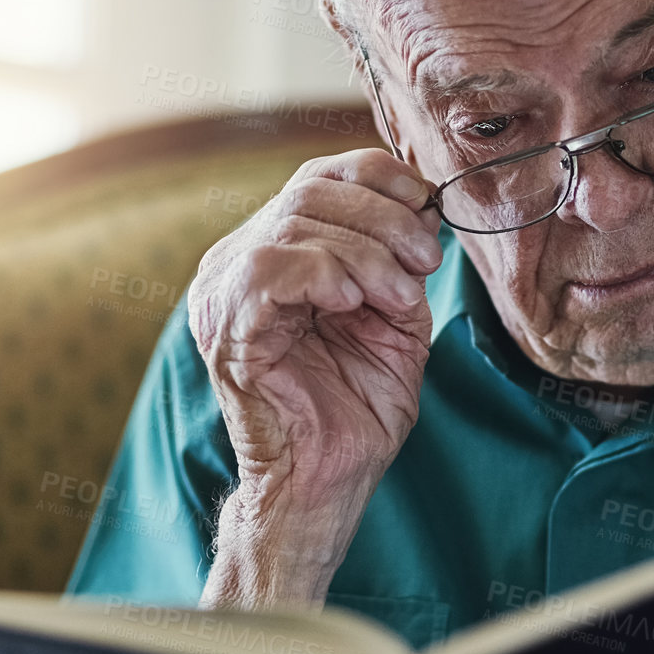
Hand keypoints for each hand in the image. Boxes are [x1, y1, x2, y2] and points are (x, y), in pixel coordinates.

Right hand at [187, 148, 441, 605]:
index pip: (319, 175)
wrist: (331, 478)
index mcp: (276, 251)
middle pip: (311, 190)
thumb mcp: (396, 315)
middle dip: (385, 219)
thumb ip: (400, 260)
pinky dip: (324, 274)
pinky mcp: (226, 329)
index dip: (379, 177)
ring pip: (295, 222)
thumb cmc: (359, 404)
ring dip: (367, 253)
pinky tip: (353, 304)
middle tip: (425, 262)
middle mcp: (239, 262)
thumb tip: (424, 206)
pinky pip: (269, 268)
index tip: (429, 207)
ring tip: (399, 297)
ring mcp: (224, 293)